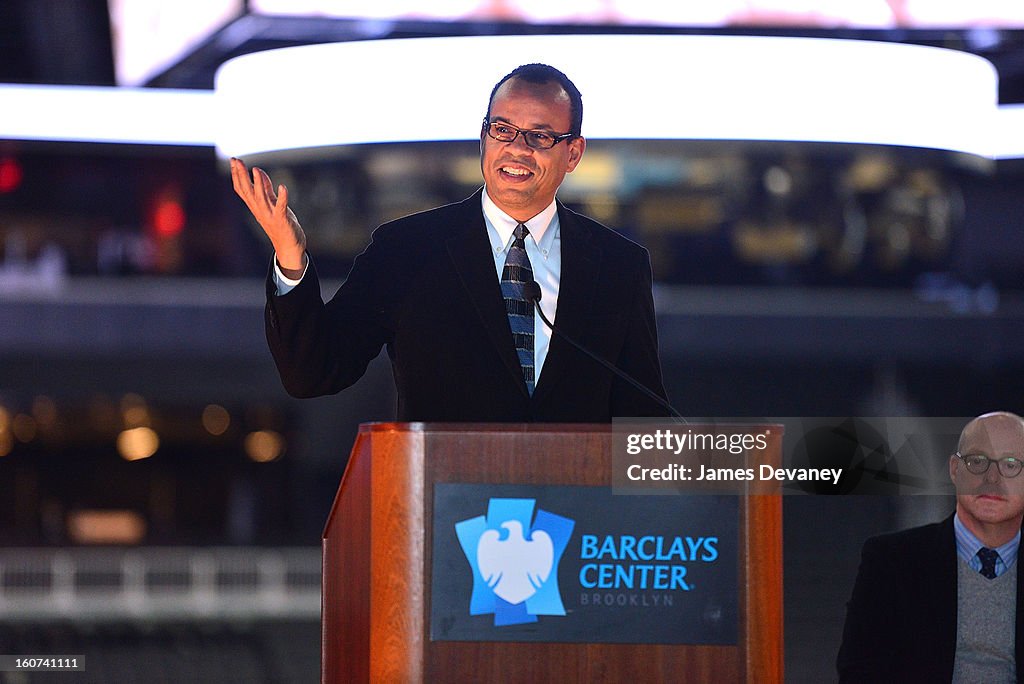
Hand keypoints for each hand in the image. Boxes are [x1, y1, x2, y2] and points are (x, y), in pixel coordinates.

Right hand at [230, 157, 306, 274]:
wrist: (288, 246)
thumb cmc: (280, 223)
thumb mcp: (271, 203)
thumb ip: (266, 188)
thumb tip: (258, 171)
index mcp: (255, 206)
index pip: (241, 189)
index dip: (237, 175)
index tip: (233, 160)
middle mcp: (259, 210)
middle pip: (247, 191)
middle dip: (241, 175)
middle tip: (236, 160)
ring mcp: (269, 215)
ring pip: (261, 198)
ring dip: (258, 184)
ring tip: (256, 169)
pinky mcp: (282, 219)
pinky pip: (281, 207)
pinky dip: (282, 197)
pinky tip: (283, 187)